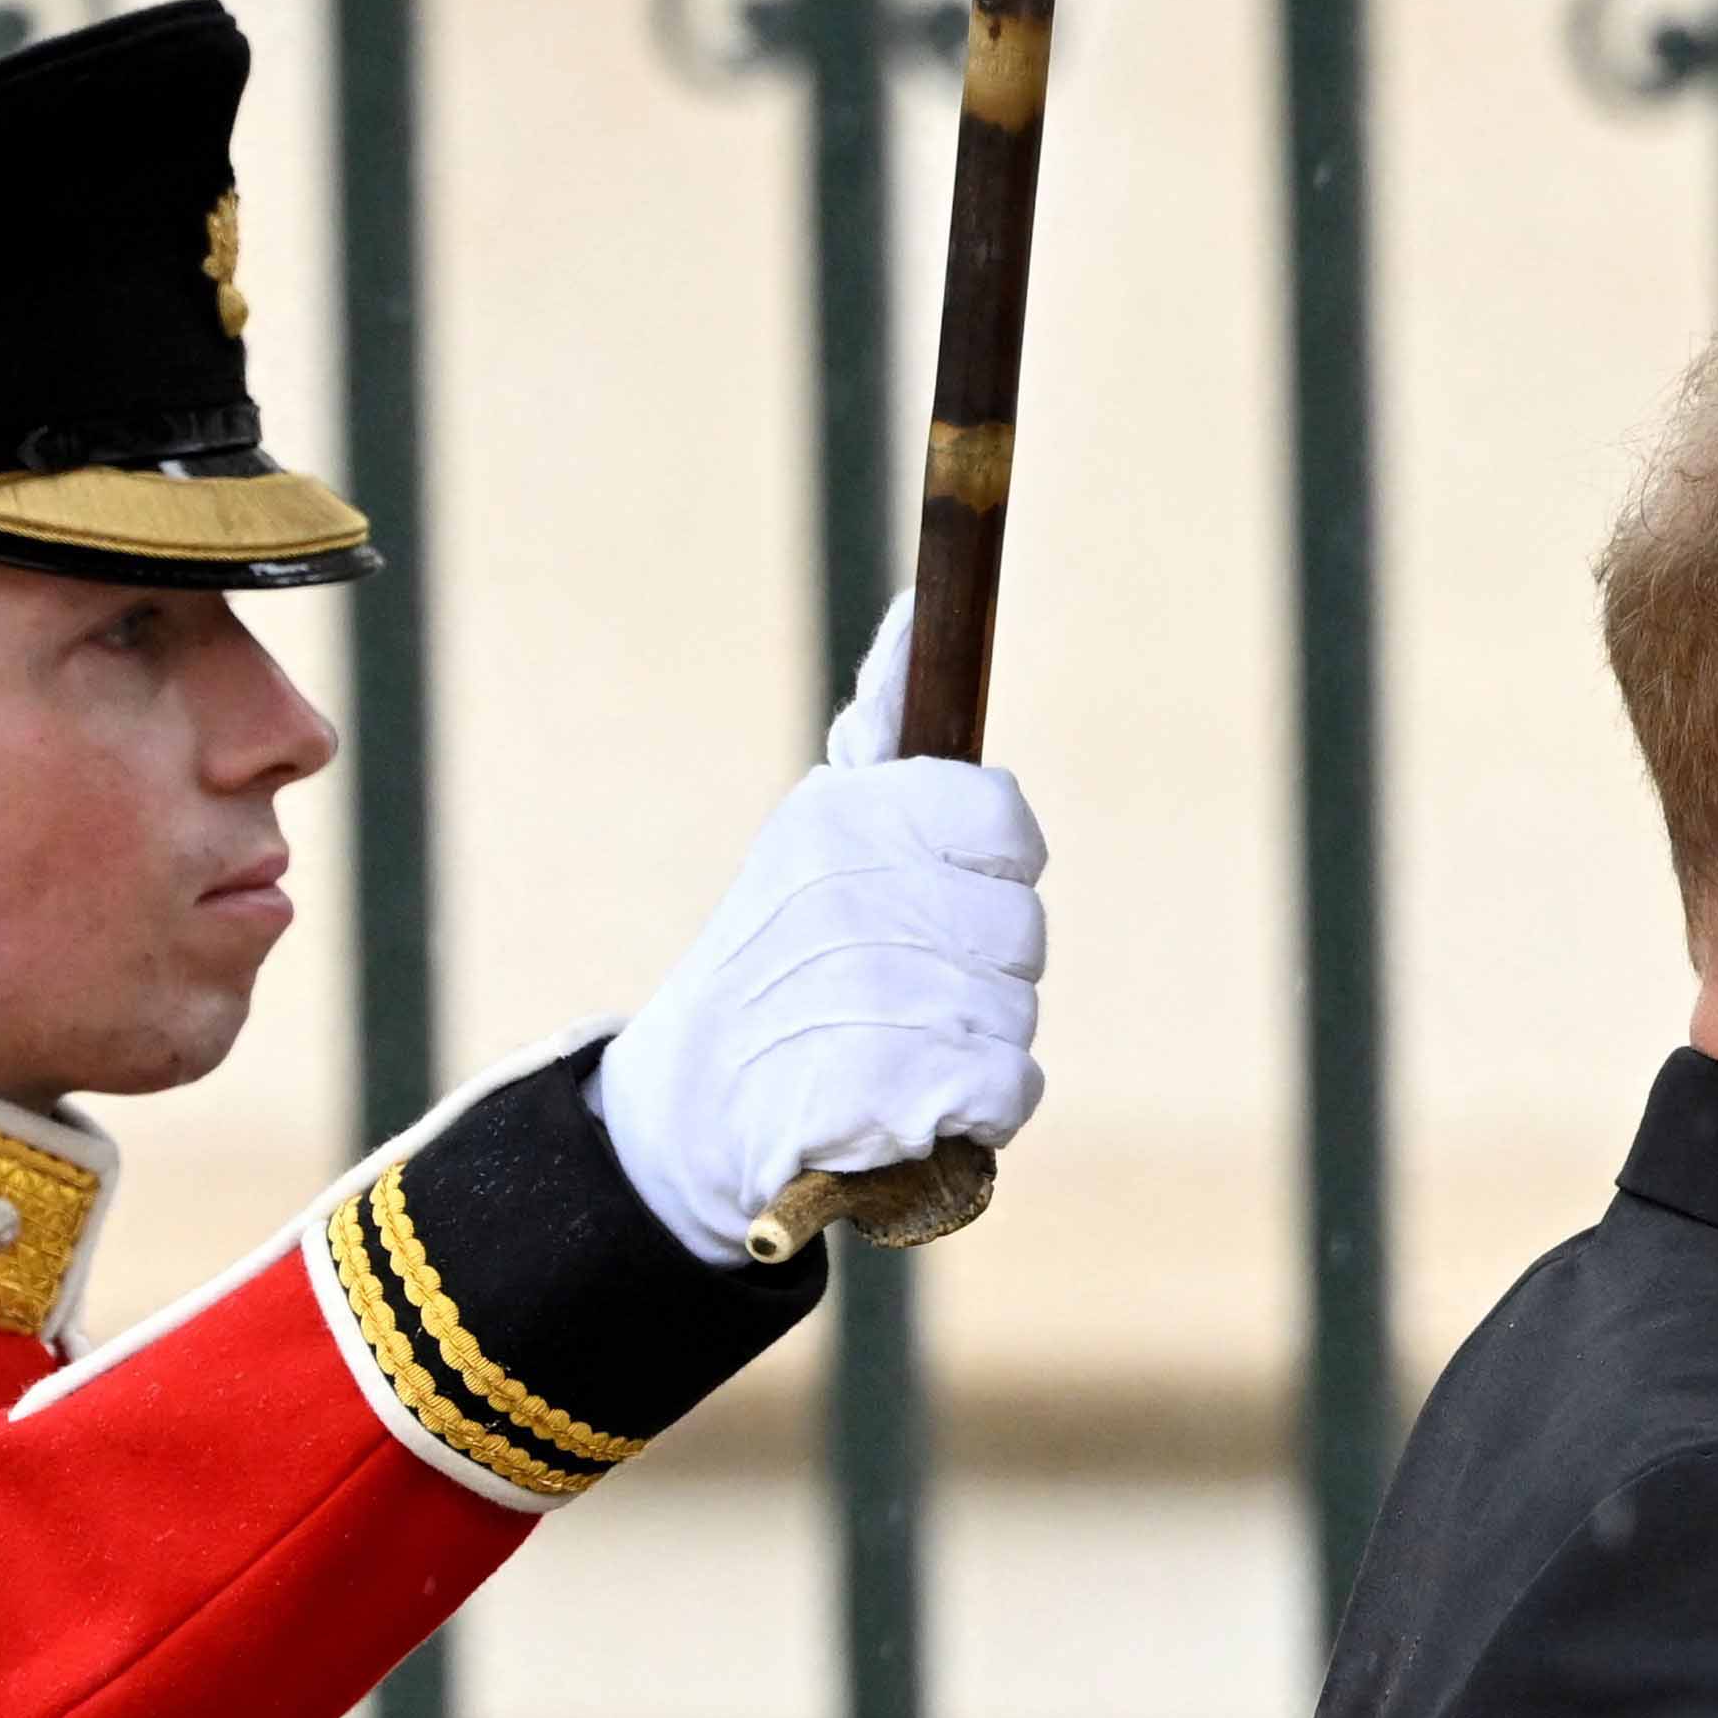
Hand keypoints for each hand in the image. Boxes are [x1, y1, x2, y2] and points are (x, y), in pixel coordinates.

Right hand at [599, 637, 1047, 1267]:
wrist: (694, 1103)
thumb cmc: (782, 953)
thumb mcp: (820, 826)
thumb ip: (884, 728)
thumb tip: (912, 611)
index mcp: (843, 816)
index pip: (1002, 823)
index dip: (990, 873)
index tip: (941, 895)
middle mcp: (852, 893)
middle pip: (1023, 930)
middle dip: (983, 970)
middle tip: (902, 986)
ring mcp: (870, 993)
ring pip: (1018, 1010)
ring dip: (975, 1040)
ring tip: (895, 1043)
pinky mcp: (887, 1092)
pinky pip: (1009, 1085)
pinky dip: (976, 1106)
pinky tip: (915, 1101)